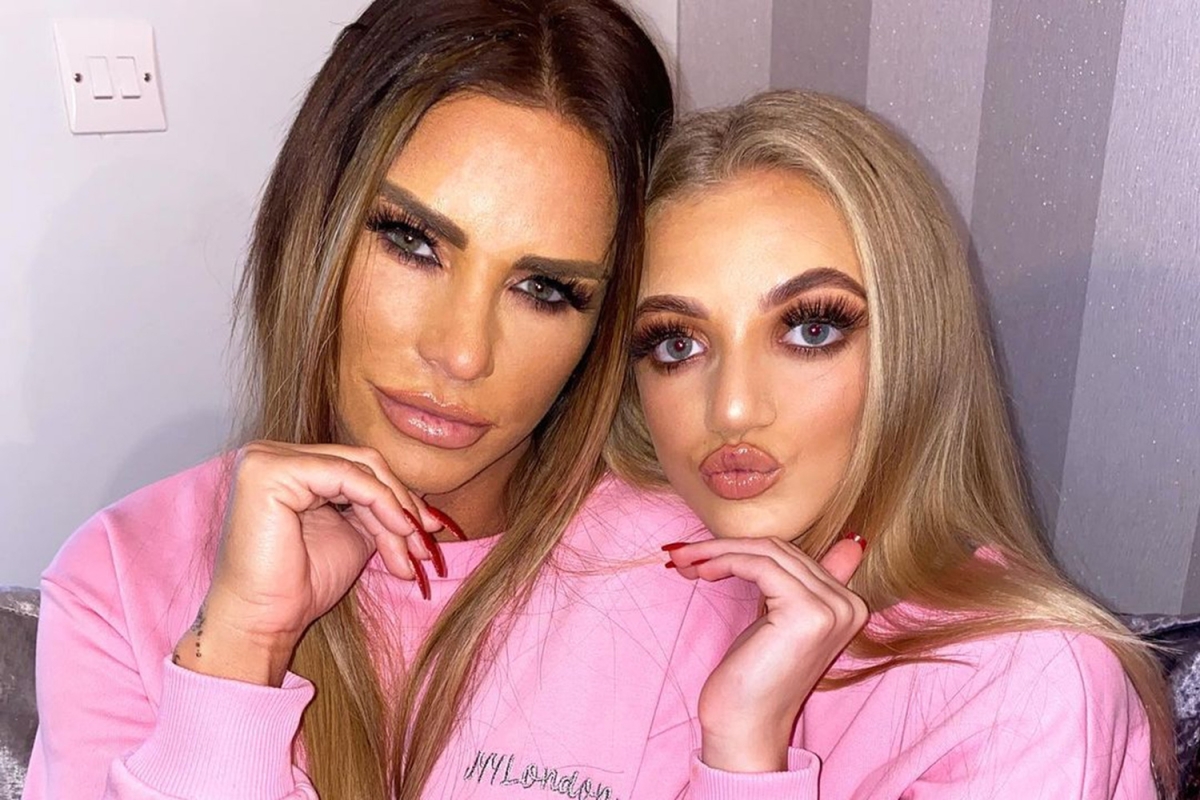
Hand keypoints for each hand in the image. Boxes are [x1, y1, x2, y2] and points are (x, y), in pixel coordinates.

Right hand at [174, 441, 451, 684]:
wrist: (264, 622)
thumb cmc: (300, 586)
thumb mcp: (352, 535)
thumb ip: (378, 510)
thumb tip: (424, 508)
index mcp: (287, 466)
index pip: (357, 467)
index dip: (397, 497)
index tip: (427, 531)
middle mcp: (271, 453)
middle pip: (361, 464)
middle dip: (401, 504)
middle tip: (424, 543)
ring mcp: (267, 458)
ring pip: (359, 469)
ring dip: (395, 510)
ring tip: (412, 550)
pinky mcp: (271, 471)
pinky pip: (347, 477)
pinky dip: (381, 503)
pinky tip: (399, 531)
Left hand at [665, 535, 867, 771]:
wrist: (746, 727)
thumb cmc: (753, 678)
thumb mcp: (775, 620)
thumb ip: (794, 582)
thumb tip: (830, 541)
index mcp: (848, 606)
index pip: (793, 555)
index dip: (745, 547)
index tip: (702, 550)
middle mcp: (848, 606)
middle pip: (780, 550)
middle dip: (725, 546)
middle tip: (684, 553)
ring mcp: (832, 609)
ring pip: (767, 553)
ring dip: (717, 551)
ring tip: (685, 561)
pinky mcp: (807, 612)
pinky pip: (759, 566)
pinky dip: (724, 561)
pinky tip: (701, 572)